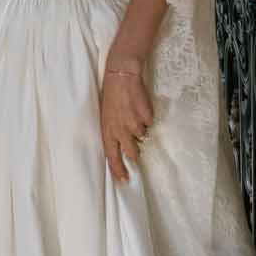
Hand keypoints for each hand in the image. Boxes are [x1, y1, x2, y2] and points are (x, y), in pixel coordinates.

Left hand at [101, 62, 153, 183]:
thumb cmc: (112, 96)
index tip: (124, 180)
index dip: (118, 170)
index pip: (111, 156)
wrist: (122, 75)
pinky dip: (146, 117)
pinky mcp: (146, 115)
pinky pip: (149, 122)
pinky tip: (139, 106)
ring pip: (142, 135)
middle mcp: (120, 129)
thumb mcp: (106, 116)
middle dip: (135, 152)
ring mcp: (134, 122)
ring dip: (140, 128)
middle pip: (132, 152)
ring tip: (133, 113)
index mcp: (107, 130)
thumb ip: (113, 132)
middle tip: (136, 147)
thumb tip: (123, 148)